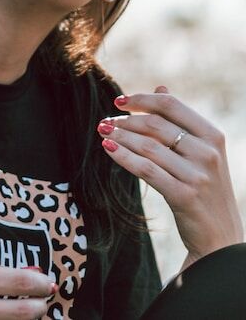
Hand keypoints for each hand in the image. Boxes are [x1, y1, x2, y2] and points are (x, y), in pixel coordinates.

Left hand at [98, 87, 243, 266]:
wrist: (221, 239)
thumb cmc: (207, 190)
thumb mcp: (202, 152)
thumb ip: (182, 120)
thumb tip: (161, 87)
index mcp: (213, 136)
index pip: (171, 105)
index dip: (142, 99)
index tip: (119, 101)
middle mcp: (208, 153)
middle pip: (156, 124)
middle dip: (126, 120)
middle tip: (106, 121)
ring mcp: (197, 175)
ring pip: (148, 146)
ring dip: (120, 136)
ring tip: (104, 132)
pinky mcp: (184, 196)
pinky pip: (146, 170)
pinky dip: (123, 156)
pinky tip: (109, 148)